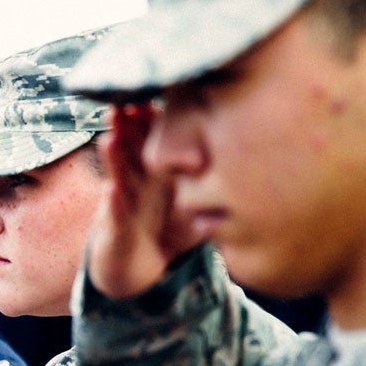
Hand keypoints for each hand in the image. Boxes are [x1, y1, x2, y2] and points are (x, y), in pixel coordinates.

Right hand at [87, 103, 201, 297]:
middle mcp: (136, 184)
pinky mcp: (116, 232)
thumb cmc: (166, 230)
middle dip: (124, 128)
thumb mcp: (194, 200)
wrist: (137, 270)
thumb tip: (256, 151)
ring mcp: (124, 206)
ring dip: (113, 159)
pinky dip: (113, 204)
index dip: (150, 118)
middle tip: (122, 105)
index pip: (151, 139)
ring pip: (118, 177)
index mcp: (154, 173)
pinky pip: (115, 217)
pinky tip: (111, 191)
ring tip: (109, 139)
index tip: (151, 94)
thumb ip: (212, 177)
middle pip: (129, 150)